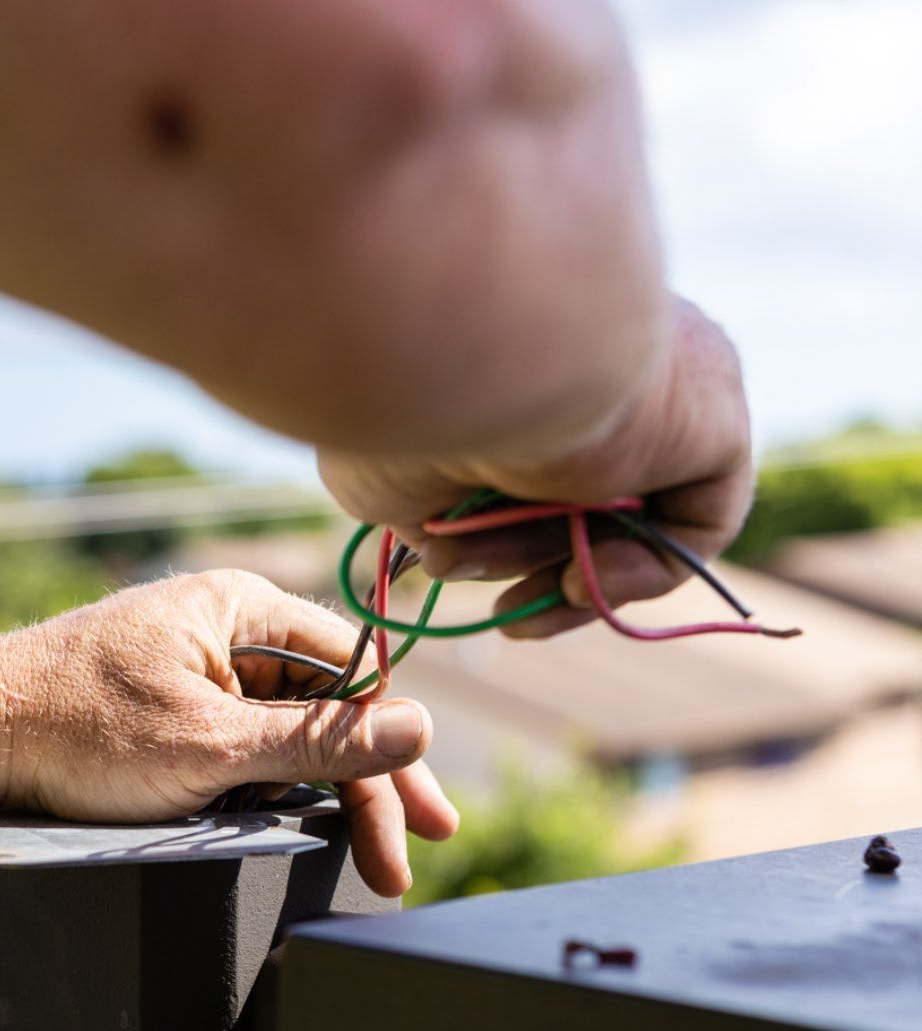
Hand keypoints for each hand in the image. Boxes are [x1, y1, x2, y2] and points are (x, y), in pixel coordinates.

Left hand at [0, 570, 456, 896]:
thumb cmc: (76, 728)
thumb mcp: (211, 746)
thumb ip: (318, 741)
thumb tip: (418, 730)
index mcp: (242, 605)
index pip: (352, 669)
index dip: (391, 742)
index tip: (418, 812)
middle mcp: (226, 625)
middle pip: (326, 701)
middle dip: (370, 778)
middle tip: (413, 847)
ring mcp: (198, 664)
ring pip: (286, 725)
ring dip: (320, 787)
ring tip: (360, 853)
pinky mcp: (172, 700)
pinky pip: (243, 737)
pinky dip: (270, 783)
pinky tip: (293, 824)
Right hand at [319, 296, 751, 636]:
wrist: (465, 348)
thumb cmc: (405, 401)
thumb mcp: (393, 465)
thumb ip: (423, 499)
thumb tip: (448, 547)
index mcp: (524, 344)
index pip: (527, 445)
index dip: (488, 518)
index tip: (445, 557)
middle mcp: (598, 355)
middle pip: (577, 487)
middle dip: (524, 554)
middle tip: (487, 600)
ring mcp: (664, 386)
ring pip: (626, 514)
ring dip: (564, 575)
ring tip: (516, 607)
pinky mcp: (715, 419)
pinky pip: (693, 525)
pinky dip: (640, 572)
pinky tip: (577, 577)